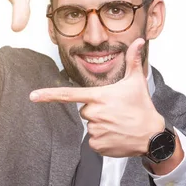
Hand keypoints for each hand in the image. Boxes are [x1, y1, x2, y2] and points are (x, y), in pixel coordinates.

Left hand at [29, 38, 164, 157]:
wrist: (151, 135)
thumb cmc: (143, 107)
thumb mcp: (137, 82)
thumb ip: (134, 60)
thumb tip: (140, 41)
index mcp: (100, 96)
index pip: (70, 94)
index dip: (49, 95)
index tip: (33, 96)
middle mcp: (95, 113)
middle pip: (85, 110)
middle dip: (97, 110)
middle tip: (115, 112)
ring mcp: (96, 130)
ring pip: (90, 126)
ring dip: (101, 125)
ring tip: (118, 124)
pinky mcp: (98, 145)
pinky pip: (93, 141)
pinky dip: (103, 139)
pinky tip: (116, 136)